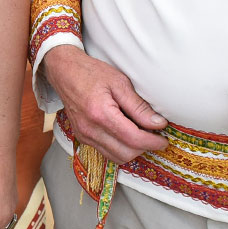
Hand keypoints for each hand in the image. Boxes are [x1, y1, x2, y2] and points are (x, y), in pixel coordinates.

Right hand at [42, 45, 166, 164]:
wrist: (64, 72)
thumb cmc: (91, 73)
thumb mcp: (119, 83)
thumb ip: (139, 106)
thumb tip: (158, 124)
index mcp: (100, 114)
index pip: (133, 139)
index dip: (152, 142)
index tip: (163, 139)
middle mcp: (90, 129)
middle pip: (126, 153)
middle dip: (144, 148)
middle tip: (154, 136)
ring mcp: (84, 135)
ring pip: (116, 157)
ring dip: (132, 150)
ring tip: (141, 135)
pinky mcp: (82, 137)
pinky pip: (106, 152)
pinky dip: (120, 148)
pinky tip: (126, 135)